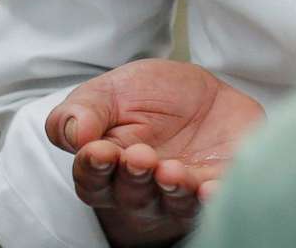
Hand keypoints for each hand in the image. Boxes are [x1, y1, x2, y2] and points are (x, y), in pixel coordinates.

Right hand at [48, 60, 263, 246]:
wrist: (203, 96)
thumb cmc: (147, 97)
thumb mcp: (110, 92)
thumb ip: (83, 111)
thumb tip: (77, 134)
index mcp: (108, 169)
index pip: (93, 180)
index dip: (94, 168)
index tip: (99, 150)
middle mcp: (142, 190)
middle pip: (132, 196)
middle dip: (134, 178)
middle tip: (140, 156)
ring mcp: (181, 191)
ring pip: (173, 203)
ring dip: (172, 190)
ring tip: (171, 171)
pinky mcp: (218, 183)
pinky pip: (215, 199)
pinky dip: (212, 196)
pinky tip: (211, 189)